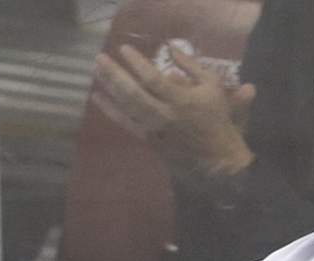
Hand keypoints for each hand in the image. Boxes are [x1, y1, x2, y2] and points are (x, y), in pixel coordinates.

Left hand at [90, 43, 256, 181]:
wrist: (217, 159)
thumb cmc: (217, 120)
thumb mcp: (213, 88)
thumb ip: (193, 67)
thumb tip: (171, 49)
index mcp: (182, 100)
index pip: (154, 79)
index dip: (137, 63)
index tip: (124, 49)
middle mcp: (165, 114)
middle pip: (133, 92)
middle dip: (114, 73)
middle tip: (99, 57)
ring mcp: (154, 128)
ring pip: (126, 105)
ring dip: (109, 86)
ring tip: (96, 69)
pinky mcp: (148, 139)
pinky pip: (124, 122)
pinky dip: (109, 109)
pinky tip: (97, 96)